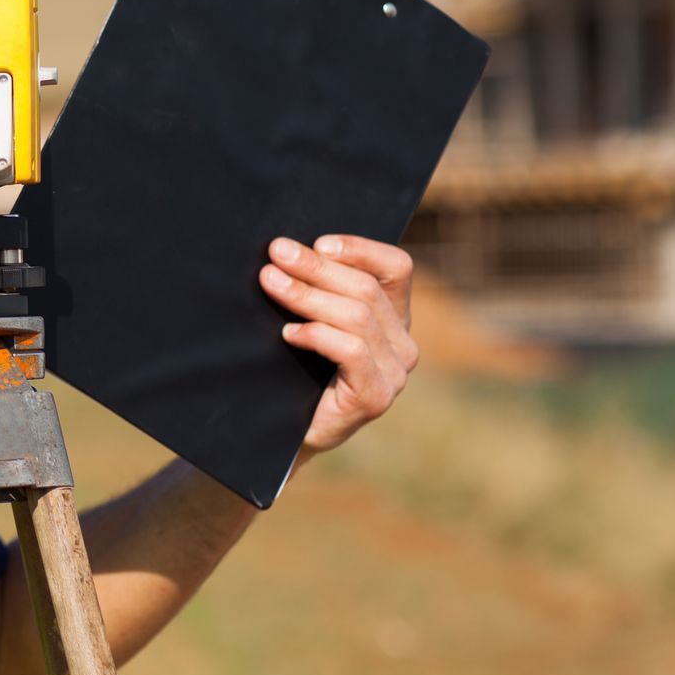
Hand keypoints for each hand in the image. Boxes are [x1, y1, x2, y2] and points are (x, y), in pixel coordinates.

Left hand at [259, 235, 418, 454]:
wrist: (285, 433)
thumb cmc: (294, 370)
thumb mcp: (311, 319)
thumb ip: (317, 288)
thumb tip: (287, 249)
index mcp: (394, 316)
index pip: (396, 268)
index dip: (360, 248)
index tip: (318, 242)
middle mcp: (403, 343)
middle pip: (366, 289)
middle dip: (316, 268)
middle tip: (276, 254)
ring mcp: (394, 373)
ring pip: (357, 316)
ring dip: (308, 296)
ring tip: (271, 284)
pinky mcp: (375, 397)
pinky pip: (352, 351)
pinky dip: (317, 335)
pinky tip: (288, 334)